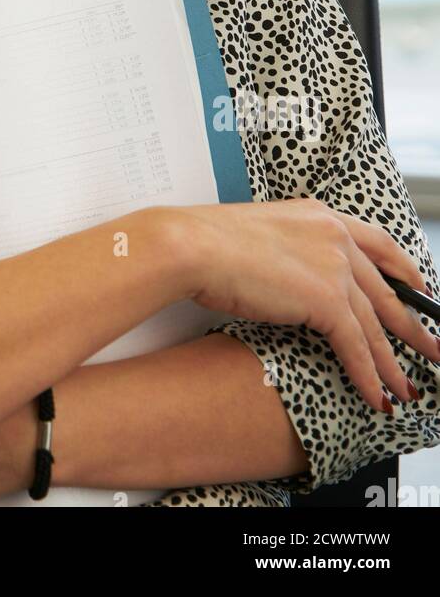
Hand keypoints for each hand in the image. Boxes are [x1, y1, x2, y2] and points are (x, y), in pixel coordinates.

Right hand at [170, 197, 439, 413]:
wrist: (194, 246)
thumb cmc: (208, 241)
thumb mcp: (260, 236)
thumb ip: (289, 251)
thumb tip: (292, 278)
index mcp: (320, 215)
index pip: (377, 242)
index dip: (404, 268)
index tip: (419, 286)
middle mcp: (335, 235)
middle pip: (385, 289)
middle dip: (411, 325)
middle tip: (431, 347)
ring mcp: (334, 266)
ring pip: (375, 324)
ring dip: (392, 362)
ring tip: (405, 387)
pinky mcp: (326, 299)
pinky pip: (356, 346)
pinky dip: (368, 375)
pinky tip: (375, 395)